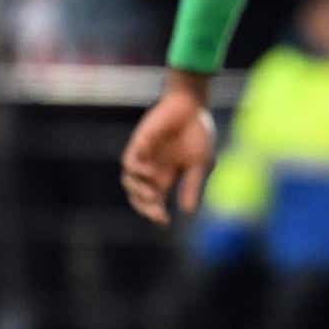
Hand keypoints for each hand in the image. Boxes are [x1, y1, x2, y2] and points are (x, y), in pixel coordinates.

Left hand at [121, 71, 214, 224]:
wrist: (192, 107)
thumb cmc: (198, 133)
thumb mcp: (199, 164)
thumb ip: (191, 186)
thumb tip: (188, 212)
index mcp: (166, 176)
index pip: (154, 201)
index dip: (155, 213)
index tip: (165, 221)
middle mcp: (151, 169)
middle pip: (138, 196)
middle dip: (145, 208)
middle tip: (158, 213)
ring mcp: (143, 157)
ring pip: (129, 182)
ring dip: (138, 193)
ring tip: (153, 196)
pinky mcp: (138, 144)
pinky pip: (129, 163)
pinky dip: (137, 171)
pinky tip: (151, 172)